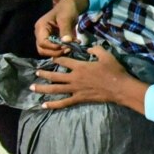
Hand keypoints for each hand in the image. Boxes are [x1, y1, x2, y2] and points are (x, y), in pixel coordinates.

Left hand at [30, 45, 145, 109]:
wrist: (120, 88)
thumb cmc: (114, 71)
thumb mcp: (106, 56)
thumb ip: (96, 50)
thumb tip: (89, 48)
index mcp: (80, 67)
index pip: (64, 61)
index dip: (57, 59)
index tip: (52, 59)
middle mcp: (74, 78)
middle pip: (55, 76)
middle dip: (44, 74)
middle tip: (36, 72)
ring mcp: (75, 89)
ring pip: (55, 89)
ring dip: (43, 88)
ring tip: (33, 87)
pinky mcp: (79, 99)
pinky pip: (64, 102)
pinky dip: (53, 104)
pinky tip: (44, 105)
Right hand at [34, 0, 88, 57]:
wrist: (71, 6)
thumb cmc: (66, 9)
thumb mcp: (66, 18)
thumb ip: (65, 30)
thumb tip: (66, 42)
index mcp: (41, 27)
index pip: (42, 43)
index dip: (53, 48)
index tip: (65, 47)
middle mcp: (40, 33)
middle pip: (42, 49)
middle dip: (55, 52)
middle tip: (68, 50)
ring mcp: (45, 37)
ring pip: (47, 51)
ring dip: (58, 52)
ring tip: (71, 49)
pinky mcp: (52, 39)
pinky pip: (54, 48)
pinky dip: (62, 49)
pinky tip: (72, 46)